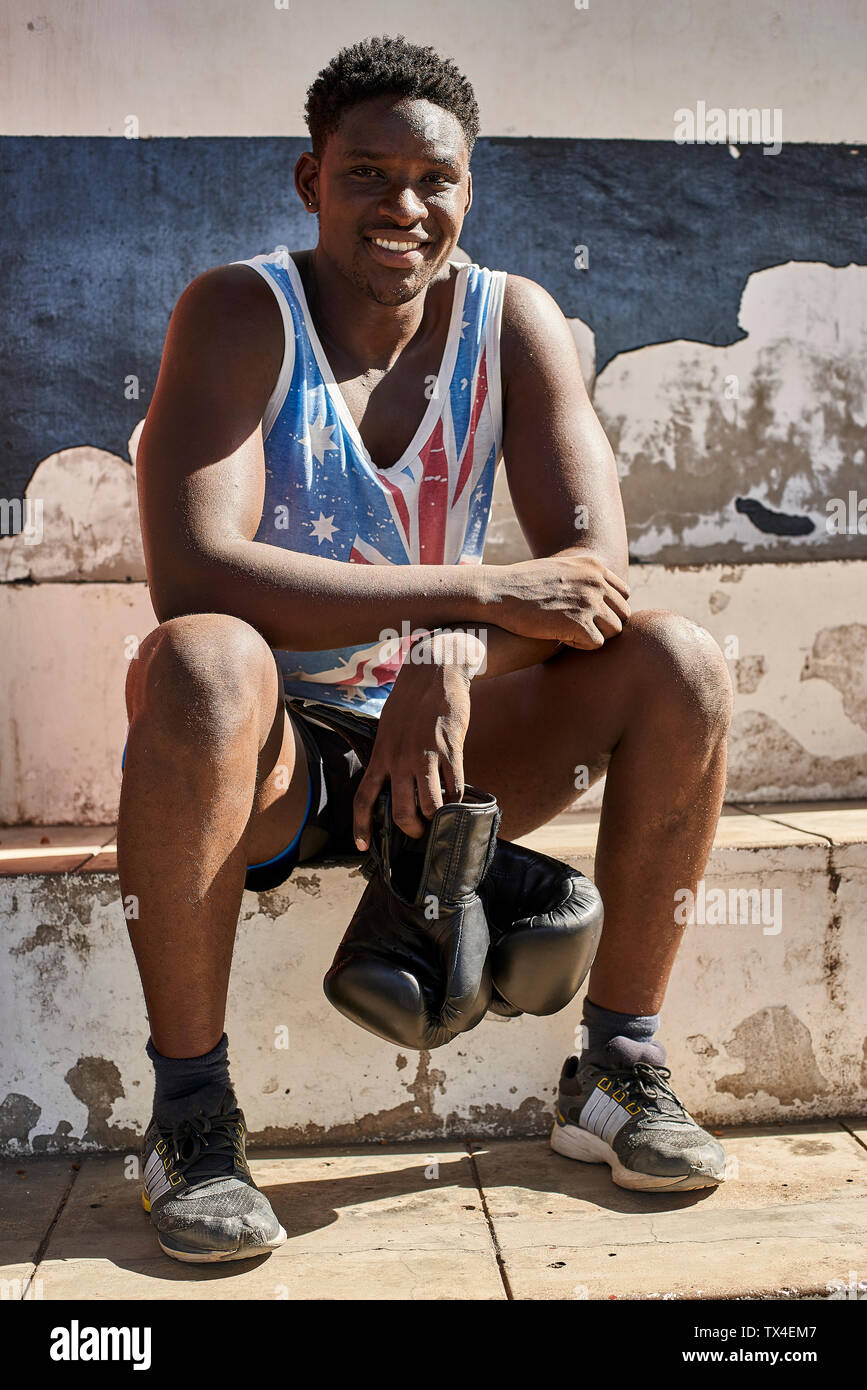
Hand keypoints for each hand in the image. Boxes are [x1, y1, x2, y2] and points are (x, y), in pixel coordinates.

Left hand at [352, 658, 471, 849]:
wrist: (434, 670)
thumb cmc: (411, 699)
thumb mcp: (388, 727)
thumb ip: (390, 755)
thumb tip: (394, 781)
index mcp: (381, 754)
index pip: (364, 798)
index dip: (361, 827)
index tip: (363, 846)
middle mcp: (399, 759)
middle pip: (400, 812)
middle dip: (411, 830)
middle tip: (419, 831)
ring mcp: (426, 755)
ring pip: (430, 806)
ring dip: (437, 819)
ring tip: (441, 817)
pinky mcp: (451, 750)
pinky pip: (456, 787)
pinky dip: (457, 799)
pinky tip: (458, 798)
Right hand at [493, 551, 629, 648]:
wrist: (498, 592)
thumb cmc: (521, 585)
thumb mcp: (558, 570)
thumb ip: (580, 579)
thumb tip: (594, 596)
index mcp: (593, 566)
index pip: (623, 594)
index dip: (610, 609)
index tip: (592, 617)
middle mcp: (596, 582)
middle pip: (623, 614)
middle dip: (606, 625)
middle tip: (582, 630)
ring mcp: (589, 602)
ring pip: (614, 630)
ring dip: (596, 636)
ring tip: (571, 634)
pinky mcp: (579, 623)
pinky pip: (597, 643)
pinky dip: (581, 646)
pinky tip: (562, 639)